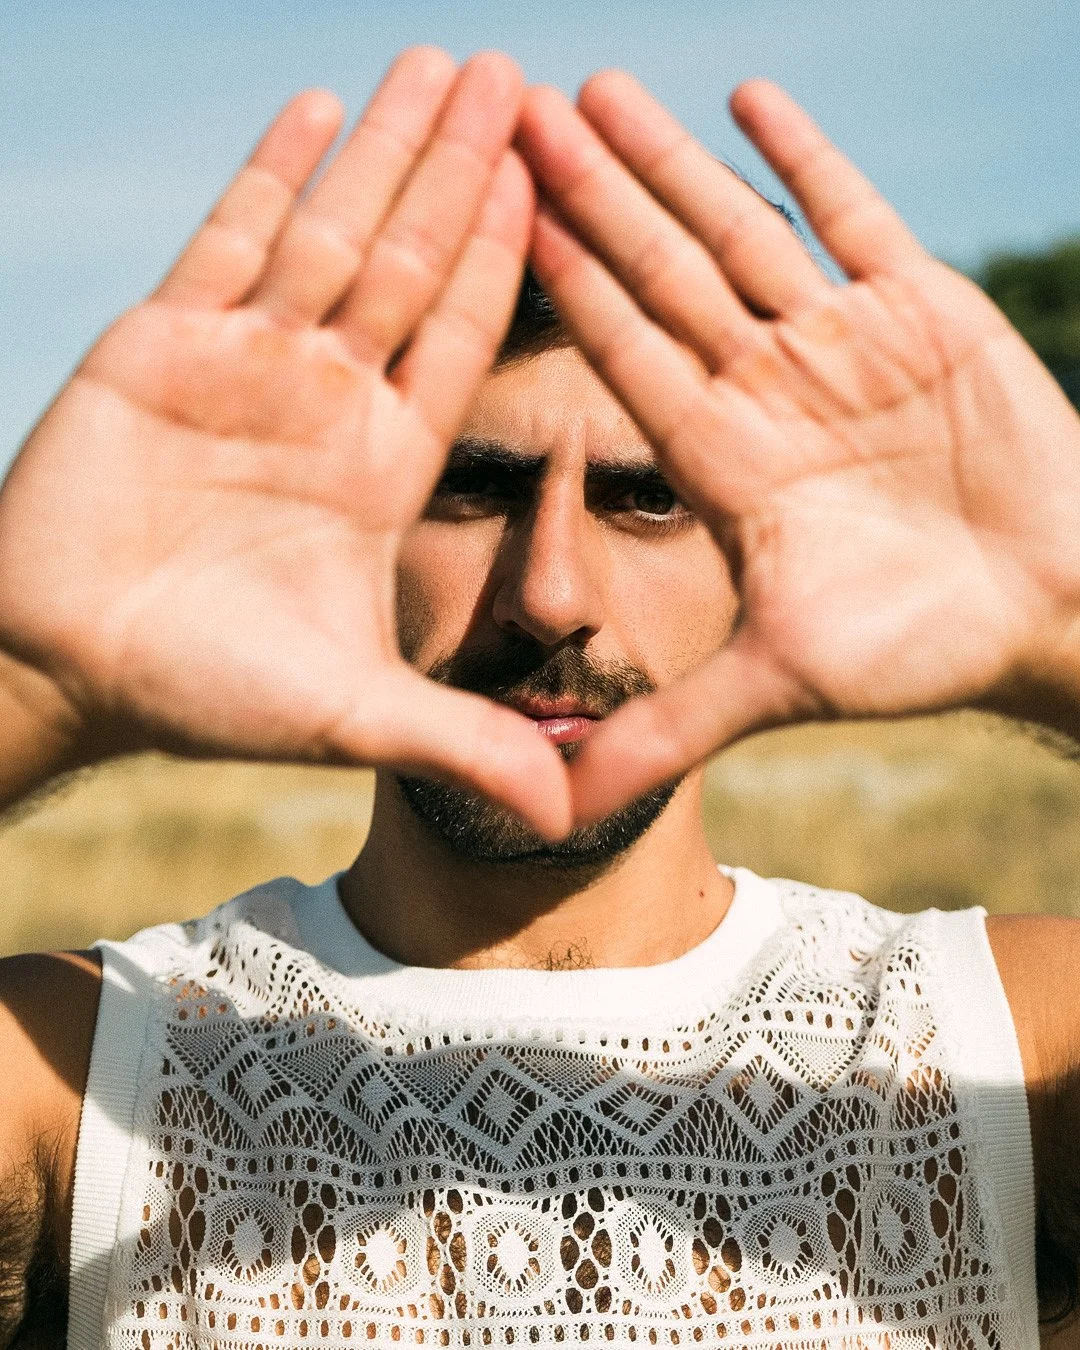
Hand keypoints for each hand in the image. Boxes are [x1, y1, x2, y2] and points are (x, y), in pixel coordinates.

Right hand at [0, 49, 569, 836]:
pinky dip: (272, 174)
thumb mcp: (351, 715)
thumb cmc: (209, 691)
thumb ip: (463, 745)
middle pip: (413, 264)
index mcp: (382, 464)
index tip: (561, 188)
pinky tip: (320, 105)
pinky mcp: (161, 344)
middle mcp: (328, 401)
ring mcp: (248, 364)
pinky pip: (228, 240)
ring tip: (444, 66)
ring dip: (387, 150)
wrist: (72, 665)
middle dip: (465, 174)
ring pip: (332, 232)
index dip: (511, 264)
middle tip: (525, 83)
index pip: (463, 341)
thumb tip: (571, 819)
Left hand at [518, 73, 1079, 823]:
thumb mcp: (777, 684)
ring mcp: (837, 343)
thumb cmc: (917, 648)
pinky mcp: (920, 308)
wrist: (1049, 608)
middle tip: (504, 115)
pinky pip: (853, 216)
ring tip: (594, 91)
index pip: (621, 359)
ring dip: (668, 162)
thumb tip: (555, 808)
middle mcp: (764, 391)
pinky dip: (806, 160)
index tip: (486, 224)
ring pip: (736, 233)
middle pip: (656, 276)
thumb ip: (665, 729)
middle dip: (586, 200)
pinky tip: (749, 98)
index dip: (558, 292)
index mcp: (721, 462)